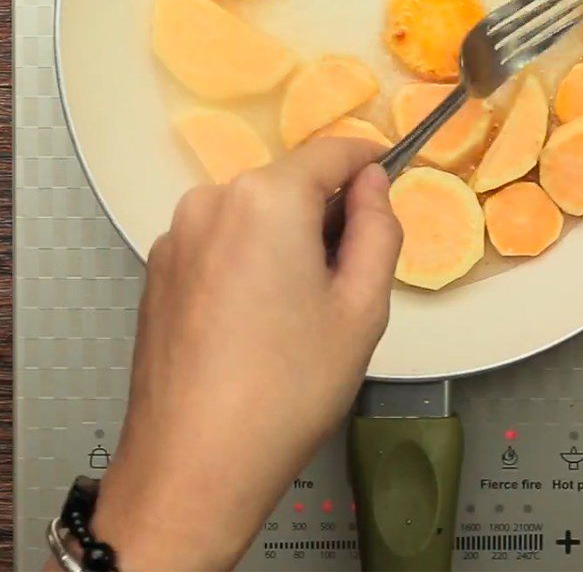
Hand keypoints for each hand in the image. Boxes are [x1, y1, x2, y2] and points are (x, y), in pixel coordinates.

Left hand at [88, 139, 401, 571]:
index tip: (391, 170)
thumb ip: (378, 228)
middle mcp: (211, 200)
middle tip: (348, 273)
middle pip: (289, 183)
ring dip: (286, 235)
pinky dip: (249, 255)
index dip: (368, 157)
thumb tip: (372, 182)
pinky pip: (220, 239)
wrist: (193, 465)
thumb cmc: (291, 386)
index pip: (331, 151)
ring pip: (253, 212)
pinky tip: (255, 318)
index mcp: (266, 198)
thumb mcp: (362, 306)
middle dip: (326, 210)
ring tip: (299, 306)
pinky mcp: (157, 268)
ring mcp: (175, 234)